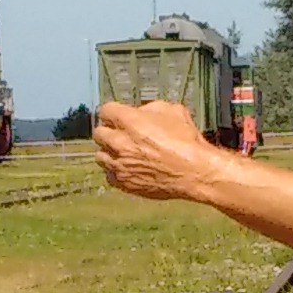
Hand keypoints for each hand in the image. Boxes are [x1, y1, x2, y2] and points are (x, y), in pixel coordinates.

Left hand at [92, 98, 220, 202]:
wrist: (193, 172)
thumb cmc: (186, 141)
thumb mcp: (172, 111)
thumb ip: (150, 109)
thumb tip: (142, 113)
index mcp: (128, 121)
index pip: (105, 111)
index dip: (114, 113)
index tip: (119, 116)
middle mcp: (118, 142)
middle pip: (98, 134)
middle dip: (109, 132)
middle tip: (121, 134)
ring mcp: (119, 165)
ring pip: (101, 156)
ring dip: (110, 153)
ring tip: (124, 153)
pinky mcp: (124, 183)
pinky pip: (110, 176)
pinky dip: (116, 171)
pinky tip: (129, 168)